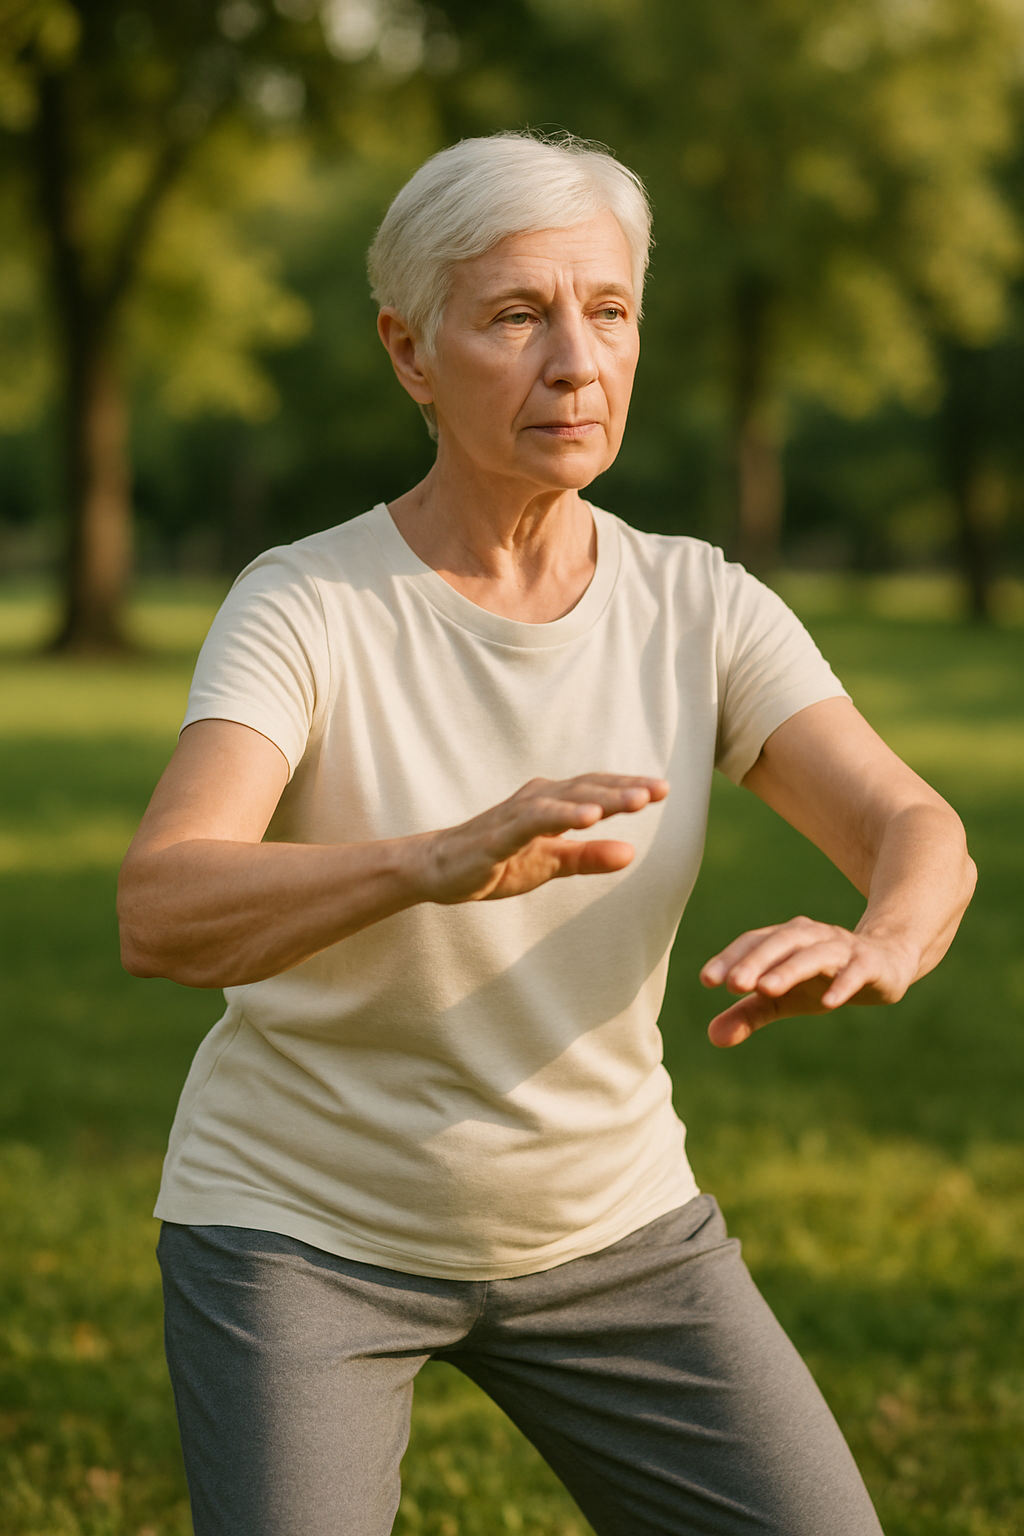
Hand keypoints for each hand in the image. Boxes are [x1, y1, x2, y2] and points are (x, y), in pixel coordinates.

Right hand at [412, 773, 668, 904]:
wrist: (439, 870)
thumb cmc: (497, 861)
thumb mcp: (551, 864)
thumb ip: (589, 857)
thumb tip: (632, 852)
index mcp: (551, 804)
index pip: (595, 790)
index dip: (627, 786)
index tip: (663, 788)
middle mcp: (536, 800)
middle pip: (586, 789)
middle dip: (623, 788)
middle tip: (659, 790)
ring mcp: (516, 815)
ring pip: (565, 799)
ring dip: (601, 798)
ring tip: (636, 800)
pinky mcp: (498, 835)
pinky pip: (534, 821)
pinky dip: (561, 816)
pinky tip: (587, 818)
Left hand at [699, 915, 917, 1047]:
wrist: (884, 964)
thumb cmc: (822, 978)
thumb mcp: (784, 998)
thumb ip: (748, 1014)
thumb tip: (712, 1037)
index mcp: (785, 940)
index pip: (753, 943)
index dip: (730, 959)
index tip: (707, 980)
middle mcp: (810, 936)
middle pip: (780, 943)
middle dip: (755, 962)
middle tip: (733, 985)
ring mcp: (842, 948)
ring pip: (813, 954)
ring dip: (789, 970)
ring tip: (765, 990)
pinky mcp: (870, 964)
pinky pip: (855, 971)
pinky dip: (842, 984)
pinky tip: (828, 1003)